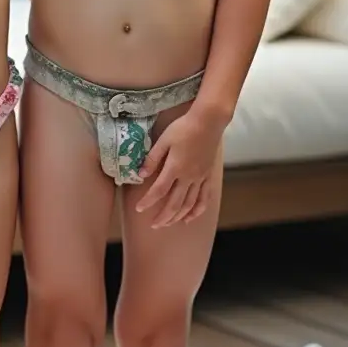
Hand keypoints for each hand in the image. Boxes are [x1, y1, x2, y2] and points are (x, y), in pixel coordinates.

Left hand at [135, 114, 222, 228]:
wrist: (208, 122)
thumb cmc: (184, 128)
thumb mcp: (163, 140)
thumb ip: (152, 159)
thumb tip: (140, 174)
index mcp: (175, 168)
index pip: (159, 190)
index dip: (148, 201)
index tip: (139, 209)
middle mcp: (188, 177)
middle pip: (174, 203)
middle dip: (163, 217)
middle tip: (154, 225)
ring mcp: (200, 178)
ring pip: (189, 204)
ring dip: (178, 217)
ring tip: (168, 224)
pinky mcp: (208, 176)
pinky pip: (204, 198)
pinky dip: (197, 211)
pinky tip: (190, 218)